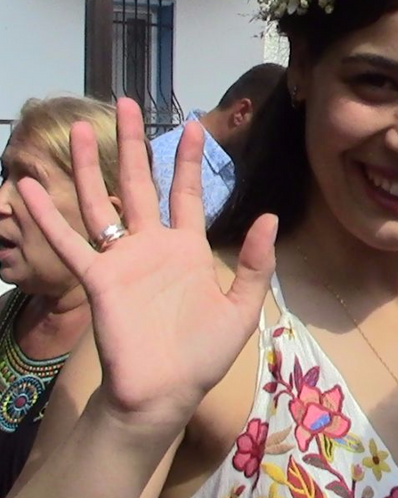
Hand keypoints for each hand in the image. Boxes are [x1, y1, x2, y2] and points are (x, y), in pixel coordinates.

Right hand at [18, 99, 276, 430]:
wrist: (165, 393)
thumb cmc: (203, 354)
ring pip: (103, 202)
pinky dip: (48, 216)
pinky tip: (29, 188)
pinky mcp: (97, 279)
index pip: (187, 192)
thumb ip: (254, 263)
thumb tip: (268, 216)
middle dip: (134, 144)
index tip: (191, 123)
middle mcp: (152, 244)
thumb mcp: (240, 308)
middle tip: (126, 104)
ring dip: (92, 166)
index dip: (188, 159)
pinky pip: (70, 242)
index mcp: (188, 247)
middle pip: (141, 183)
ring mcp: (122, 259)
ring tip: (83, 129)